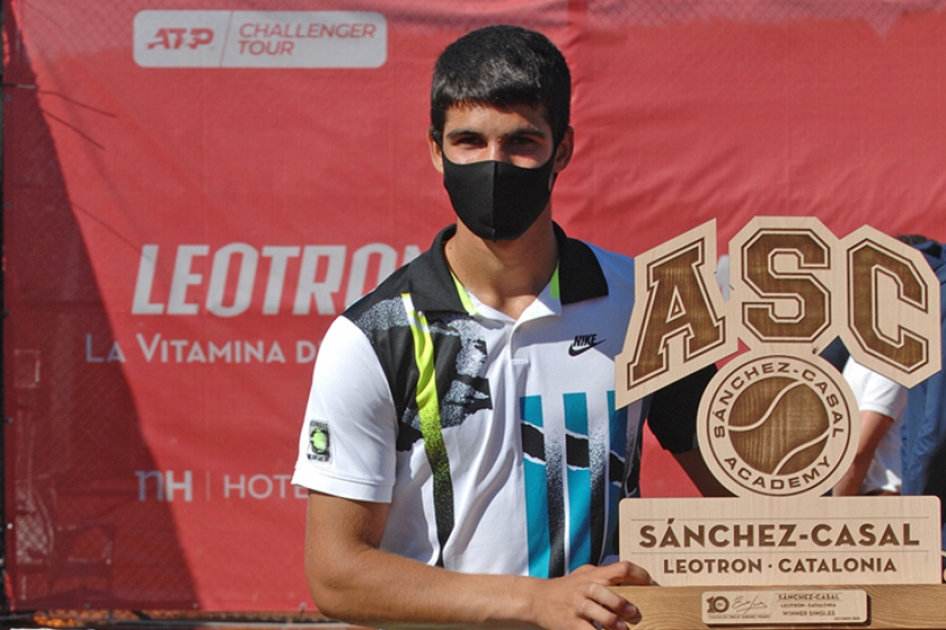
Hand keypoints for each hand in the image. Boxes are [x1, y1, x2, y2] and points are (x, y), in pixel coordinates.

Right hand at [526, 561, 652, 629]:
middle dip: (620, 603)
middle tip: (633, 612)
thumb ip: (605, 576)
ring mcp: (576, 606)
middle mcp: (584, 588)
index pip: (621, 568)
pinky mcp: (569, 623)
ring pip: (595, 612)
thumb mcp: (584, 575)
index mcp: (594, 575)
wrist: (536, 599)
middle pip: (604, 590)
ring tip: (622, 629)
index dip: (639, 575)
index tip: (651, 585)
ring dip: (611, 622)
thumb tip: (633, 579)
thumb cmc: (568, 588)